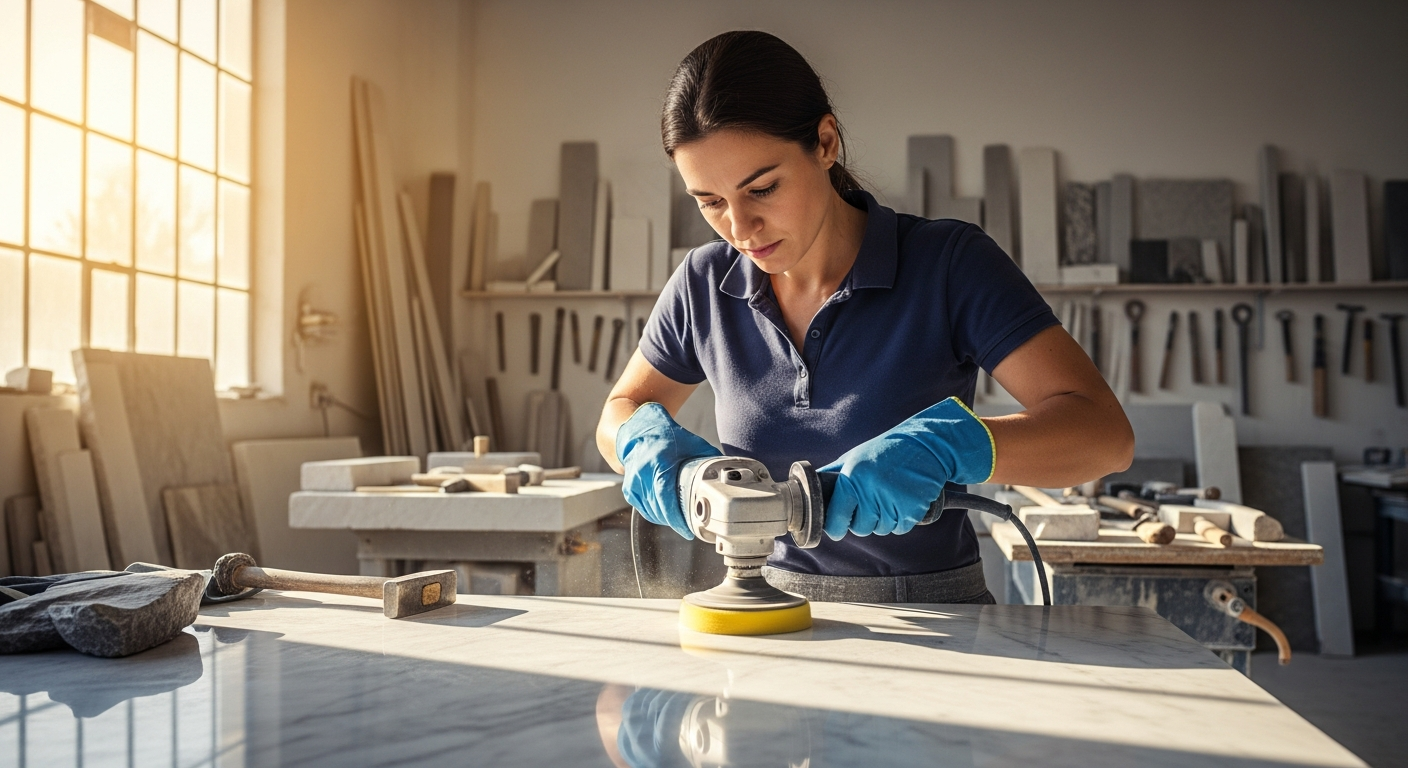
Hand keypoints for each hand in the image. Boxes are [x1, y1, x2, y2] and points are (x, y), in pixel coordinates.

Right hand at [615, 403, 721, 538]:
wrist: (641, 431)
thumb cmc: (669, 437)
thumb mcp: (693, 444)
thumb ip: (709, 460)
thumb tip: (729, 474)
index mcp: (659, 461)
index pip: (664, 495)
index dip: (675, 516)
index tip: (688, 530)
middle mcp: (643, 472)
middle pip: (659, 507)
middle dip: (676, 522)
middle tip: (692, 528)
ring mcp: (634, 482)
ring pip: (652, 512)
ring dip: (667, 520)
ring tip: (683, 522)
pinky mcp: (630, 489)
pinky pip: (645, 509)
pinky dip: (657, 515)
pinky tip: (668, 516)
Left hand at [820, 397, 994, 538]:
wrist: (926, 445)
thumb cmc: (887, 451)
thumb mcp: (855, 457)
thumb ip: (834, 476)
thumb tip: (812, 490)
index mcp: (852, 478)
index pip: (836, 517)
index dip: (835, 527)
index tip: (837, 529)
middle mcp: (870, 490)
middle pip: (860, 529)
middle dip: (864, 522)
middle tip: (873, 503)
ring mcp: (892, 501)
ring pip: (881, 529)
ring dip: (885, 520)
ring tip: (890, 496)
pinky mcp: (913, 509)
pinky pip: (901, 528)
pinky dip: (902, 520)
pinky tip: (904, 500)